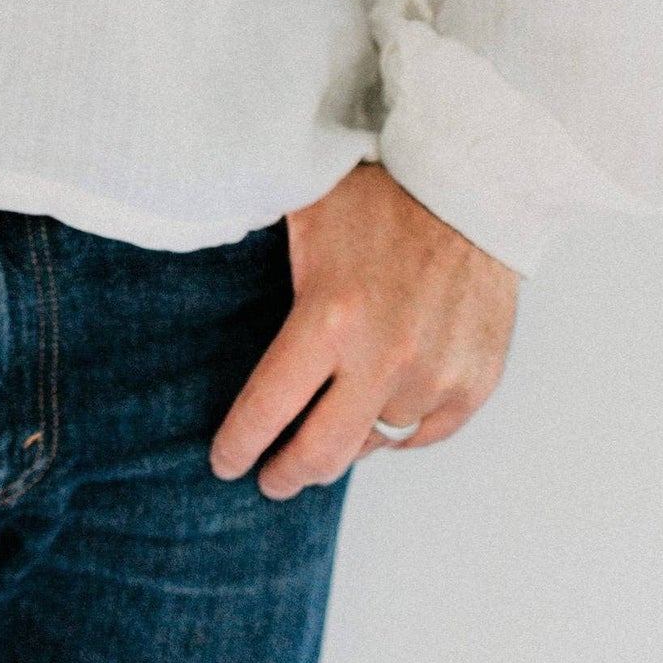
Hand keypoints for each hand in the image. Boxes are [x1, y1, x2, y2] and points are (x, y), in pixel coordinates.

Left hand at [209, 162, 519, 497]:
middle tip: (271, 477)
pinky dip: (398, 431)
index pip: (267, 411)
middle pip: (321, 455)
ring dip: (346, 443)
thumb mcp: (303, 214)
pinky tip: (379, 412)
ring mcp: (435, 376)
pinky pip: (424, 434)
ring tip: (328, 431)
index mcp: (330, 317)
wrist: (472, 185)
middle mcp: (384, 358)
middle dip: (285, 474)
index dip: (237, 447)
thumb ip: (258, 256)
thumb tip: (186, 258)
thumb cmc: (379, 193)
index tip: (225, 462)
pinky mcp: (475, 382)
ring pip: (375, 445)